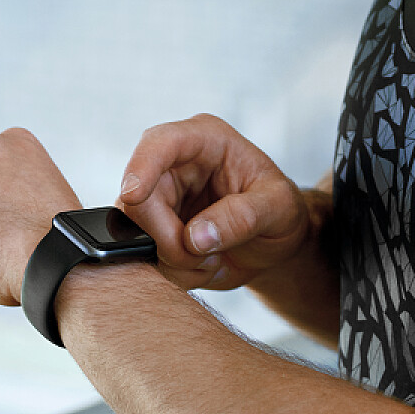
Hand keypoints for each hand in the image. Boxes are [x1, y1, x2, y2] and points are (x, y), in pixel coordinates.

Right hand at [117, 114, 312, 291]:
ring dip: (175, 260)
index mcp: (205, 141)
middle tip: (205, 257)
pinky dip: (175, 272)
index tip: (135, 195)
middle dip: (168, 239)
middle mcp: (174, 165)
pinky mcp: (154, 229)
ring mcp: (161, 199)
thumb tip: (195, 236)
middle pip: (138, 200)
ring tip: (213, 260)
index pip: (160, 143)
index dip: (141, 167)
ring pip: (136, 233)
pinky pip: (146, 256)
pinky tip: (204, 266)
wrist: (275, 243)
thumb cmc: (280, 211)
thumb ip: (243, 216)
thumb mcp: (279, 207)